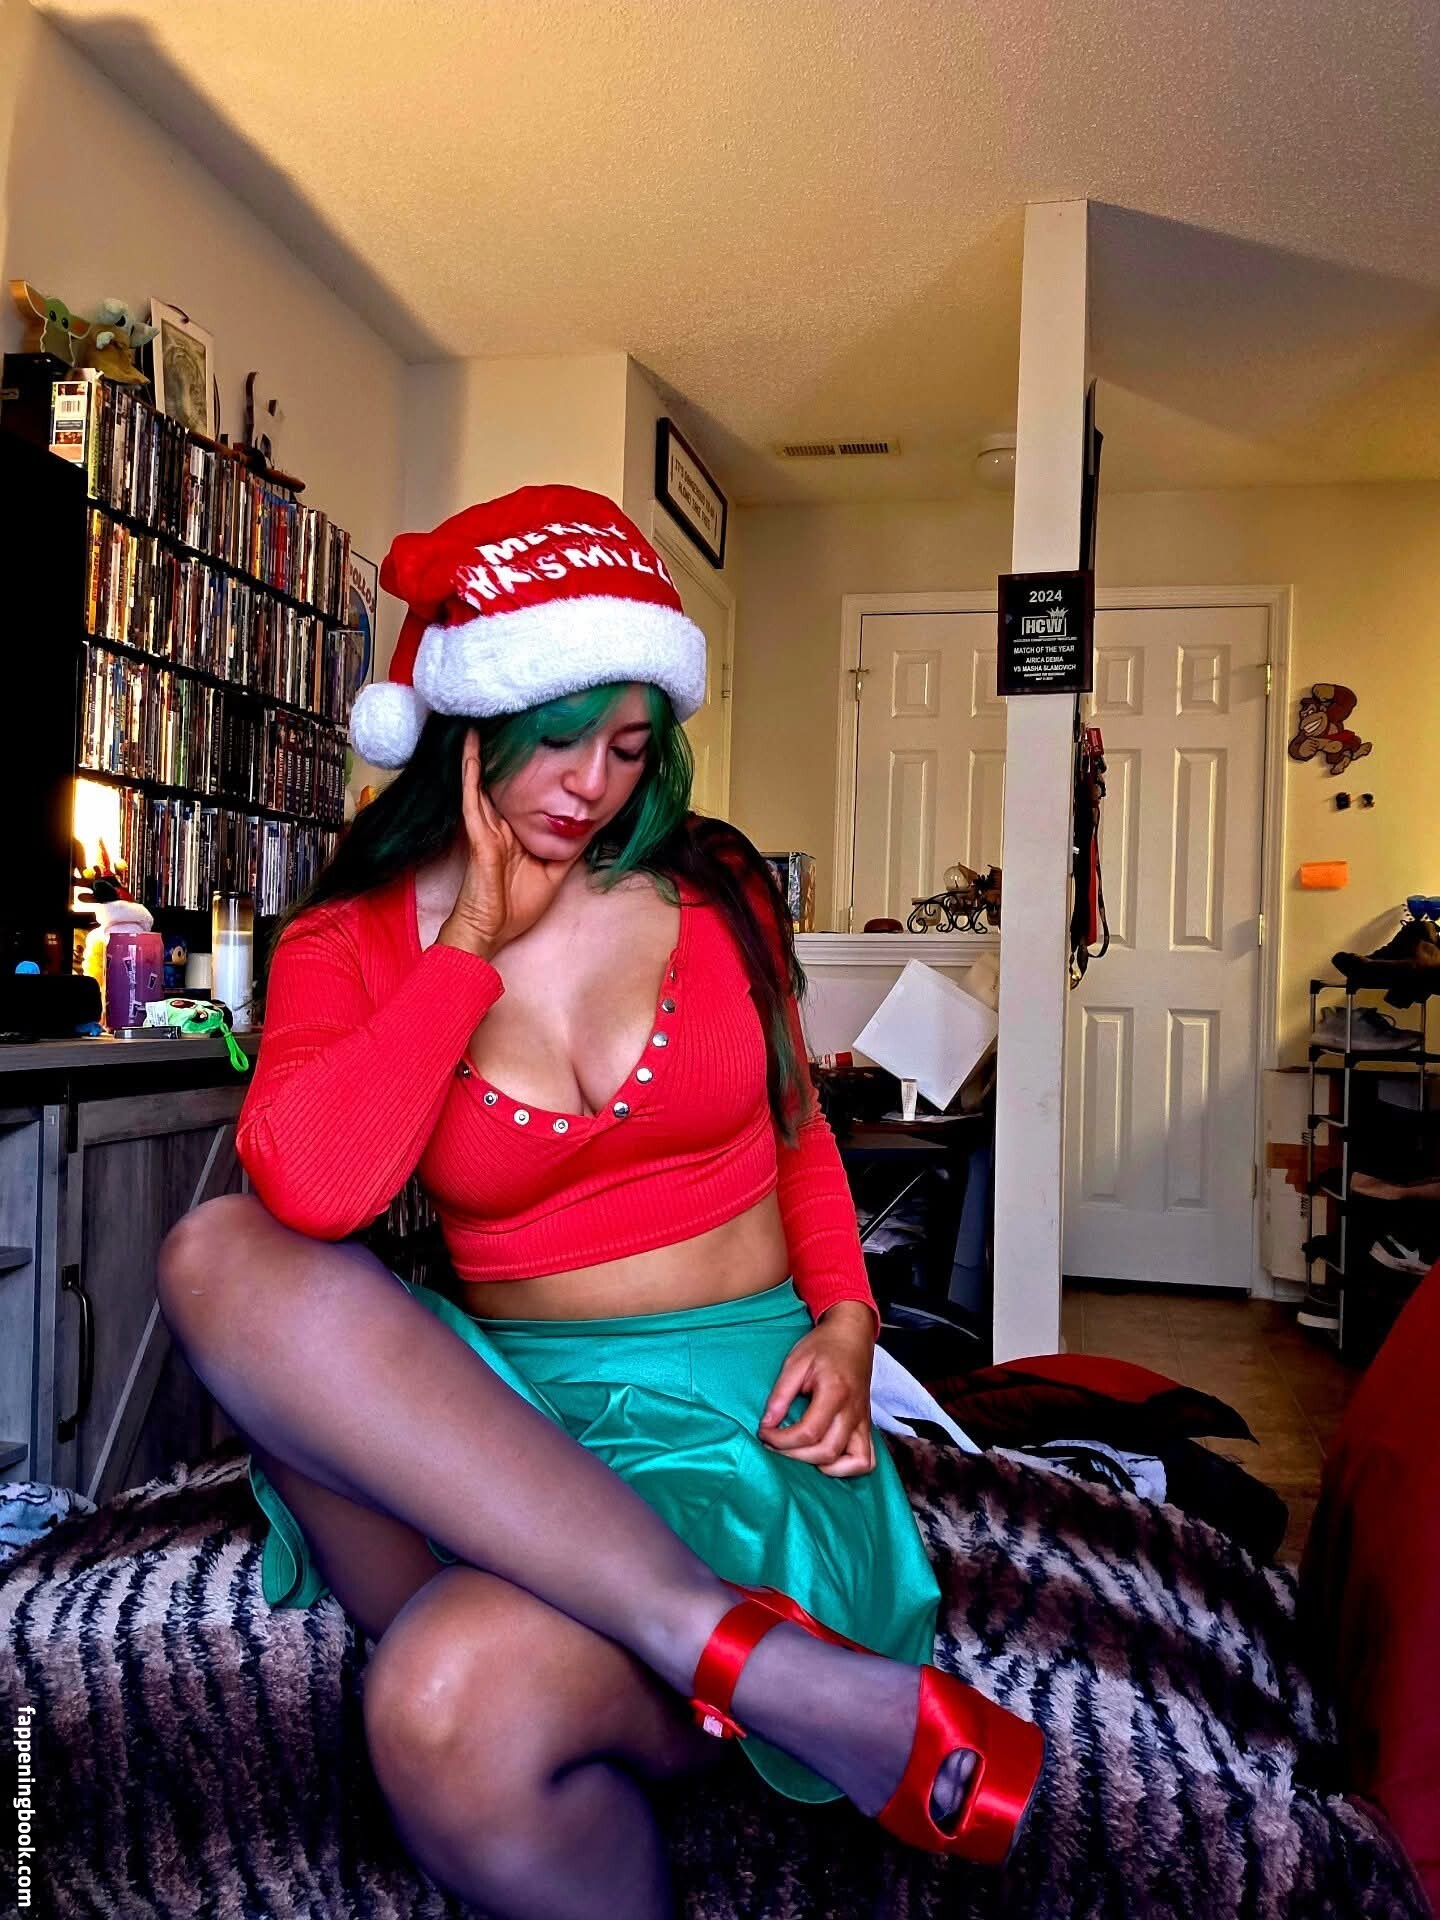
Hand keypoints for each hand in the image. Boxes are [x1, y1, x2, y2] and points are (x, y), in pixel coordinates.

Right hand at [438, 728, 582, 958]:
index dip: (530, 774)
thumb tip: (589, 831)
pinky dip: (470, 771)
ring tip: (480, 720)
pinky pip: (473, 797)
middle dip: (503, 754)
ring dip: (480, 752)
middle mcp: (499, 826)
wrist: (491, 932)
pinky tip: (470, 747)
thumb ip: (568, 851)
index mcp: (515, 835)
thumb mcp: (553, 874)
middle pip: (501, 783)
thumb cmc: (515, 908)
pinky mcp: (479, 835)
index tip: (540, 744)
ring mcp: (487, 828)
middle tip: (508, 719)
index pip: (523, 798)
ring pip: (482, 782)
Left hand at [758, 1301, 876, 1476]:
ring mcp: (863, 1421)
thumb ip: (780, 1395)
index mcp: (835, 1392)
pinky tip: (826, 1459)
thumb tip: (766, 1424)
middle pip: (827, 1451)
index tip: (764, 1432)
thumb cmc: (823, 1345)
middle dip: (794, 1455)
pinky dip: (848, 1468)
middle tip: (774, 1443)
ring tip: (800, 1452)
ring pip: (854, 1462)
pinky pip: (867, 1460)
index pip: (808, 1432)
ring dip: (823, 1465)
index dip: (781, 1440)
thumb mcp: (795, 1362)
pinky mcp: (867, 1426)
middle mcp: (853, 1411)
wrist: (852, 1335)